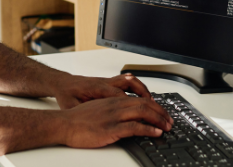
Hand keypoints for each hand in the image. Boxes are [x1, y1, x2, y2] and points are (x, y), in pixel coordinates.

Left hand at [52, 73, 152, 108]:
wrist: (63, 83)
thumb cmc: (66, 94)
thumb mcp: (70, 105)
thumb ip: (82, 112)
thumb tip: (91, 122)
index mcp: (95, 88)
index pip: (117, 94)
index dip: (130, 104)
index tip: (140, 114)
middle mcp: (104, 83)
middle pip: (129, 85)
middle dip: (144, 96)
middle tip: (155, 109)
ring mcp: (108, 82)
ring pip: (131, 81)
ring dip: (144, 91)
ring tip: (154, 104)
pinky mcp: (110, 83)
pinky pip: (128, 83)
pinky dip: (138, 89)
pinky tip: (144, 99)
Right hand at [59, 96, 173, 147]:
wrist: (63, 124)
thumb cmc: (76, 119)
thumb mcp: (97, 110)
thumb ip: (111, 111)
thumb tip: (124, 117)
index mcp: (112, 100)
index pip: (139, 99)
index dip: (153, 106)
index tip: (161, 113)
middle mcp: (115, 105)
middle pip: (144, 104)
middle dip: (161, 112)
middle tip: (169, 121)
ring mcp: (113, 116)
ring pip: (142, 112)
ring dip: (158, 119)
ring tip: (167, 127)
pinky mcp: (110, 129)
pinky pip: (133, 127)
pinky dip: (148, 129)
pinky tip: (155, 133)